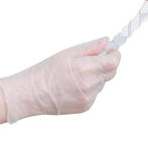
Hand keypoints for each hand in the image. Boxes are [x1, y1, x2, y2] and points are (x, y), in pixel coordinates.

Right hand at [0, 37, 119, 122]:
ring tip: (78, 74)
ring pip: (103, 83)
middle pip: (112, 72)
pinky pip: (95, 93)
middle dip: (107, 64)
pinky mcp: (86, 106)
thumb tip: (107, 41)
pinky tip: (75, 85)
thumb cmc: (47, 71)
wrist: (32, 94)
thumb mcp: (68, 53)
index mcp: (86, 68)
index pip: (114, 61)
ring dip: (97, 76)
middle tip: (94, 59)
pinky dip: (90, 87)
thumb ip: (91, 48)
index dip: (115, 54)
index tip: (111, 50)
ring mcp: (89, 97)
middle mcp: (90, 84)